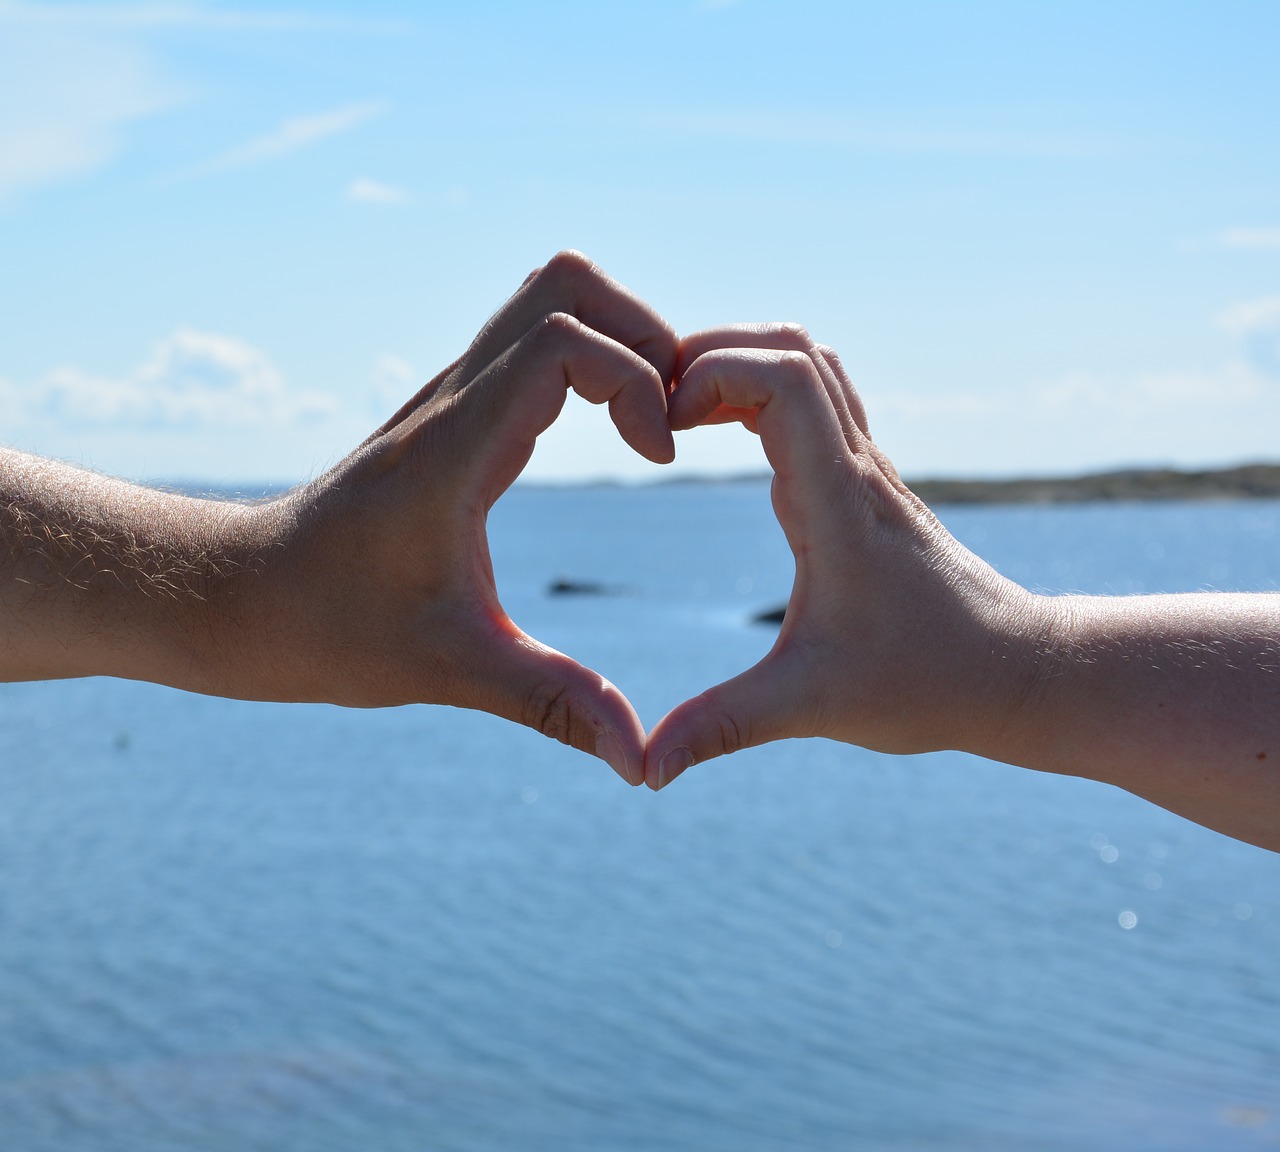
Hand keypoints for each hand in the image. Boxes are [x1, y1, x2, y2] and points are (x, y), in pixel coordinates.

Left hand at [212, 252, 676, 782]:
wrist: (241, 598)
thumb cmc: (327, 630)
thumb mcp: (449, 670)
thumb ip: (551, 706)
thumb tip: (638, 762)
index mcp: (453, 448)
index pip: (563, 343)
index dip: (634, 381)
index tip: (655, 458)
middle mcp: (452, 401)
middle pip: (566, 285)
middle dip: (643, 336)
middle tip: (667, 422)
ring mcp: (450, 396)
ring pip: (548, 296)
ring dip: (616, 336)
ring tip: (646, 419)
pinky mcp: (452, 412)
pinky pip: (533, 339)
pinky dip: (589, 359)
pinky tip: (605, 432)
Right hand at [643, 324, 1046, 789]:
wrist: (1019, 674)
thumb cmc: (929, 684)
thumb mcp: (812, 707)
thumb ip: (722, 728)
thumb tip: (645, 770)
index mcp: (840, 504)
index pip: (784, 379)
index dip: (713, 375)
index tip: (665, 428)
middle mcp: (857, 468)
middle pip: (793, 347)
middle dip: (714, 354)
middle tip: (659, 407)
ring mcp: (867, 470)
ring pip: (811, 364)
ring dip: (743, 366)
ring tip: (684, 412)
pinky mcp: (868, 486)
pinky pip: (818, 402)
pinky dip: (764, 393)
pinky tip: (727, 436)